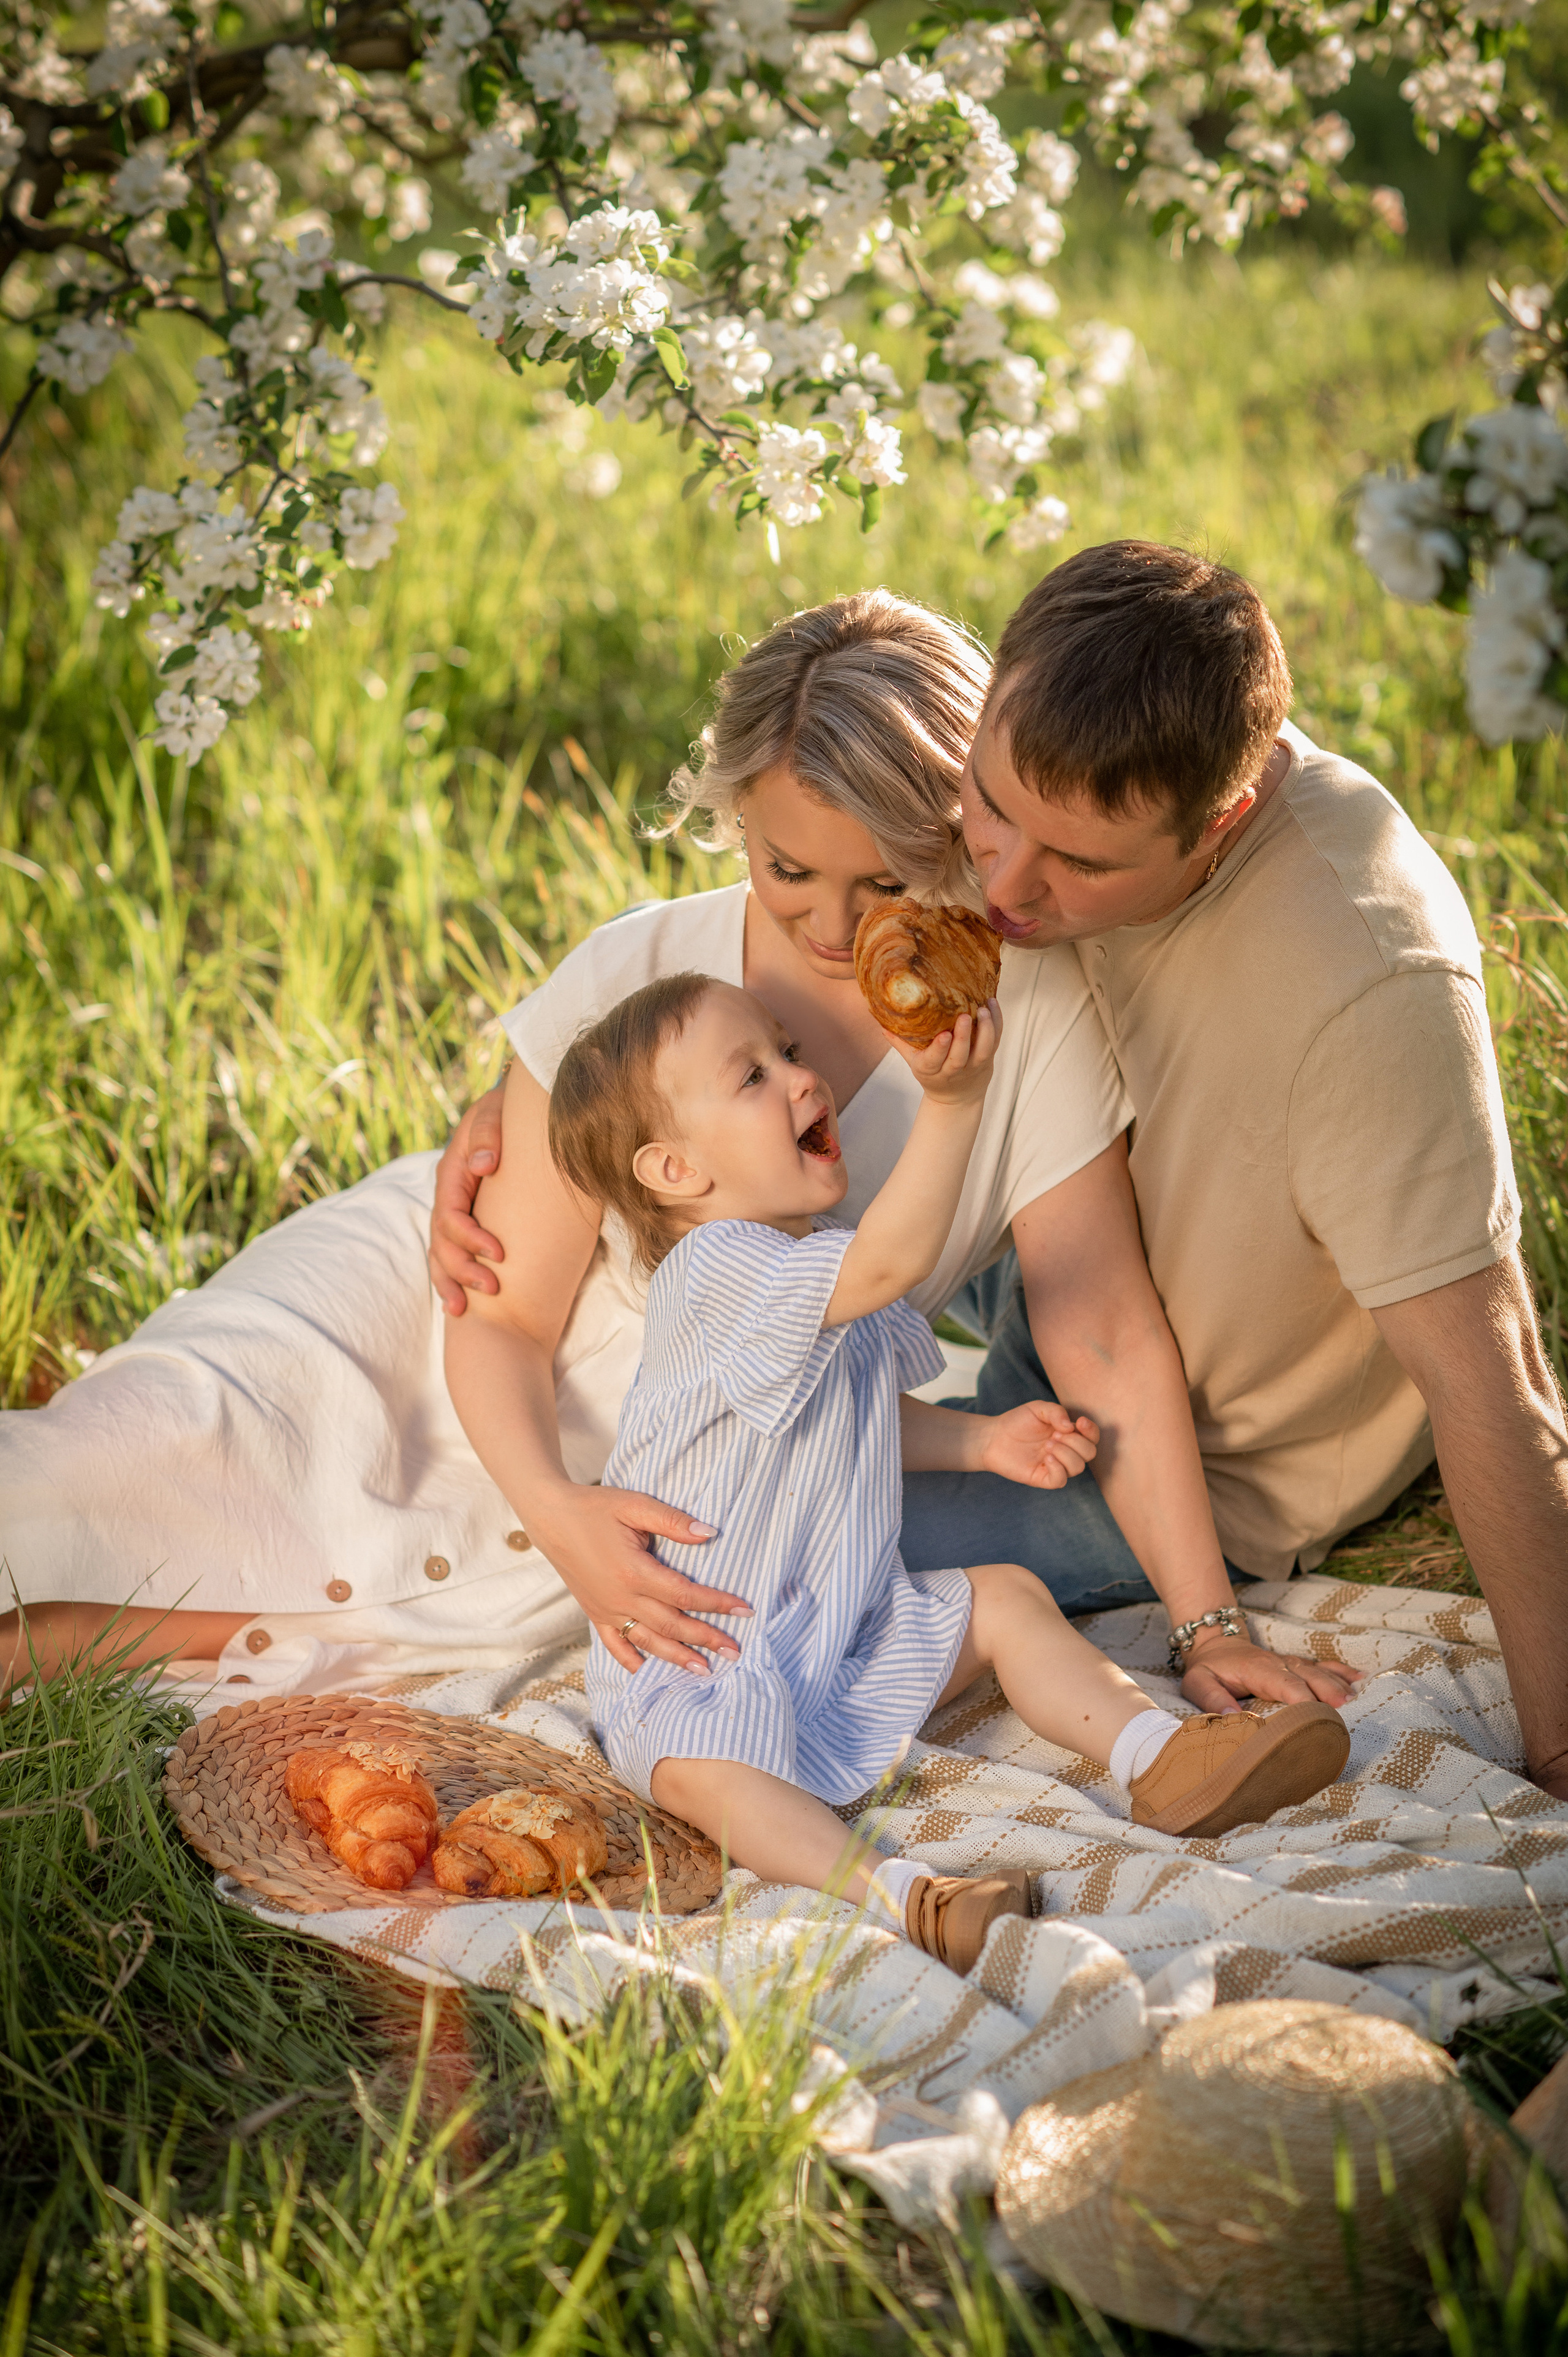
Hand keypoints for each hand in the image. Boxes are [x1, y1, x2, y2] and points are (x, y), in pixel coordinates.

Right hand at [429, 1083, 506, 1312]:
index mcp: (452, 1173)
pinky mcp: (467, 1220)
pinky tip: (458, 1303)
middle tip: (493, 1288)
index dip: (471, 1238)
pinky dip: (450, 1278)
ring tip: (462, 1309)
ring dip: (450, 1281)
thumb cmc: (506, 1111)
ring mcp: (454, 1211)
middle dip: (462, 1269)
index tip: (500, 1254)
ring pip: (440, 1253)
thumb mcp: (496, 1111)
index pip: (451, 1215)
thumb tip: (483, 1165)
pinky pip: (450, 1253)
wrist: (512, 1110)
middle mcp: (448, 1196)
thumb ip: (489, 1134)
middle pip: (441, 1242)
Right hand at [529, 1483, 753, 1674]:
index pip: (686, 1595)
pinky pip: (615, 1645)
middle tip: (736, 1652)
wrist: (551, 1518)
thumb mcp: (635, 1504)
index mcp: (634, 1572)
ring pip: (647, 1642)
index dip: (718, 1604)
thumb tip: (710, 1533)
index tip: (745, 1610)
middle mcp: (620, 1598)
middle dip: (707, 1640)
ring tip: (705, 1670)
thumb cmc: (595, 1507)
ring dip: (677, 1658)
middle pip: (672, 1626)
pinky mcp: (594, 1613)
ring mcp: (605, 1610)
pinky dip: (632, 1661)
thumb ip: (673, 1521)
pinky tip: (649, 1671)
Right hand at [887, 999, 1001, 1107]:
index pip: (935, 1060)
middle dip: (963, 1036)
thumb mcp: (914, 1063)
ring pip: (983, 1049)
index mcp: (931, 1070)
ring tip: (983, 1008)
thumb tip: (881, 1023)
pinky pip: (995, 1041)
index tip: (943, 1034)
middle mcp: (954, 1070)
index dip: (940, 1049)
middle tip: (964, 1015)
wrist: (957, 1099)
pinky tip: (992, 1005)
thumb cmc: (933, 1075)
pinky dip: (996, 1023)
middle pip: (960, 1056)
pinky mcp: (988, 1060)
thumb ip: (900, 1043)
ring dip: (985, 1029)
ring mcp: (973, 1066)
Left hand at [979, 1399, 1098, 1488]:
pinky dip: (1058, 1468)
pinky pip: (1061, 1480)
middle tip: (1054, 1435)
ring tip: (1047, 1445)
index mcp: (1068, 1435)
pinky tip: (1046, 1458)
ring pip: (1078, 1467)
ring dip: (1066, 1454)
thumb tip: (1071, 1427)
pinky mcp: (1043, 1478)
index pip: (1092, 1437)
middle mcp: (1065, 1451)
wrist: (993, 1437)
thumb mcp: (1038, 1409)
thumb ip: (1057, 1412)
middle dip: (1076, 1442)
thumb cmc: (1017, 1422)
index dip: (1092, 1431)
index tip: (1079, 1422)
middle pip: (1089, 1453)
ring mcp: (1055, 1466)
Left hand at [1180, 1628, 1365, 1715]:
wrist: (1215, 1643)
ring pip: (1320, 1672)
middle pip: (1309, 1677)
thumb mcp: (1197, 1682)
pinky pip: (1323, 1666)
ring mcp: (1291, 1662)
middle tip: (1346, 1711)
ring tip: (1358, 1699)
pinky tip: (1361, 1678)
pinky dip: (1342, 1671)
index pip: (1285, 1684)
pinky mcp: (1297, 1664)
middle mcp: (1279, 1663)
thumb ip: (1211, 1699)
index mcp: (1258, 1669)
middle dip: (1328, 1693)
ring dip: (1339, 1684)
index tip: (1317, 1716)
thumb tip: (1232, 1716)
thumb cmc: (1208, 1669)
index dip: (1303, 1700)